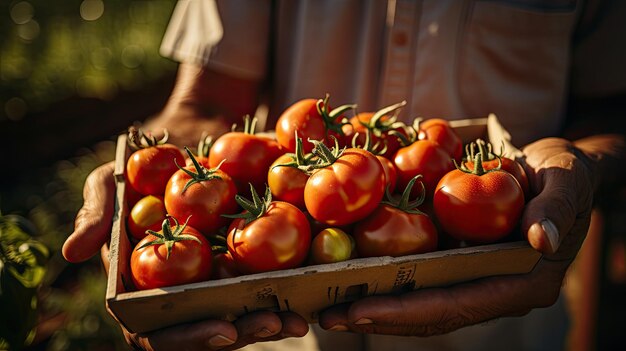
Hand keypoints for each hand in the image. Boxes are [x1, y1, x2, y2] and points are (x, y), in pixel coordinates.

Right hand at [62, 64, 306, 348]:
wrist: (195, 137)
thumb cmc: (146, 165)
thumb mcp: (113, 181)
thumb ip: (96, 212)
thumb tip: (69, 252)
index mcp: (147, 289)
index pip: (159, 331)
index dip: (189, 338)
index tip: (223, 329)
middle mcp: (185, 294)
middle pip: (209, 331)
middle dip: (241, 334)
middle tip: (273, 324)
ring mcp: (220, 281)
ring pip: (243, 316)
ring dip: (271, 323)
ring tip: (297, 319)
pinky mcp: (252, 263)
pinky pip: (271, 285)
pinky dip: (289, 292)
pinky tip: (311, 294)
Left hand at [317, 136, 613, 335]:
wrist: (558, 168)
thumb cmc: (566, 173)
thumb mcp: (567, 180)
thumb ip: (558, 208)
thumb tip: (541, 240)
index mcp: (521, 281)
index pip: (458, 304)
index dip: (409, 310)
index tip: (360, 310)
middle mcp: (493, 289)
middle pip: (431, 313)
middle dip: (380, 316)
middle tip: (329, 317)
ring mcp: (475, 278)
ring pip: (422, 302)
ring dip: (376, 305)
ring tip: (328, 306)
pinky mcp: (460, 263)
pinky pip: (421, 279)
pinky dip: (387, 280)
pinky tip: (352, 274)